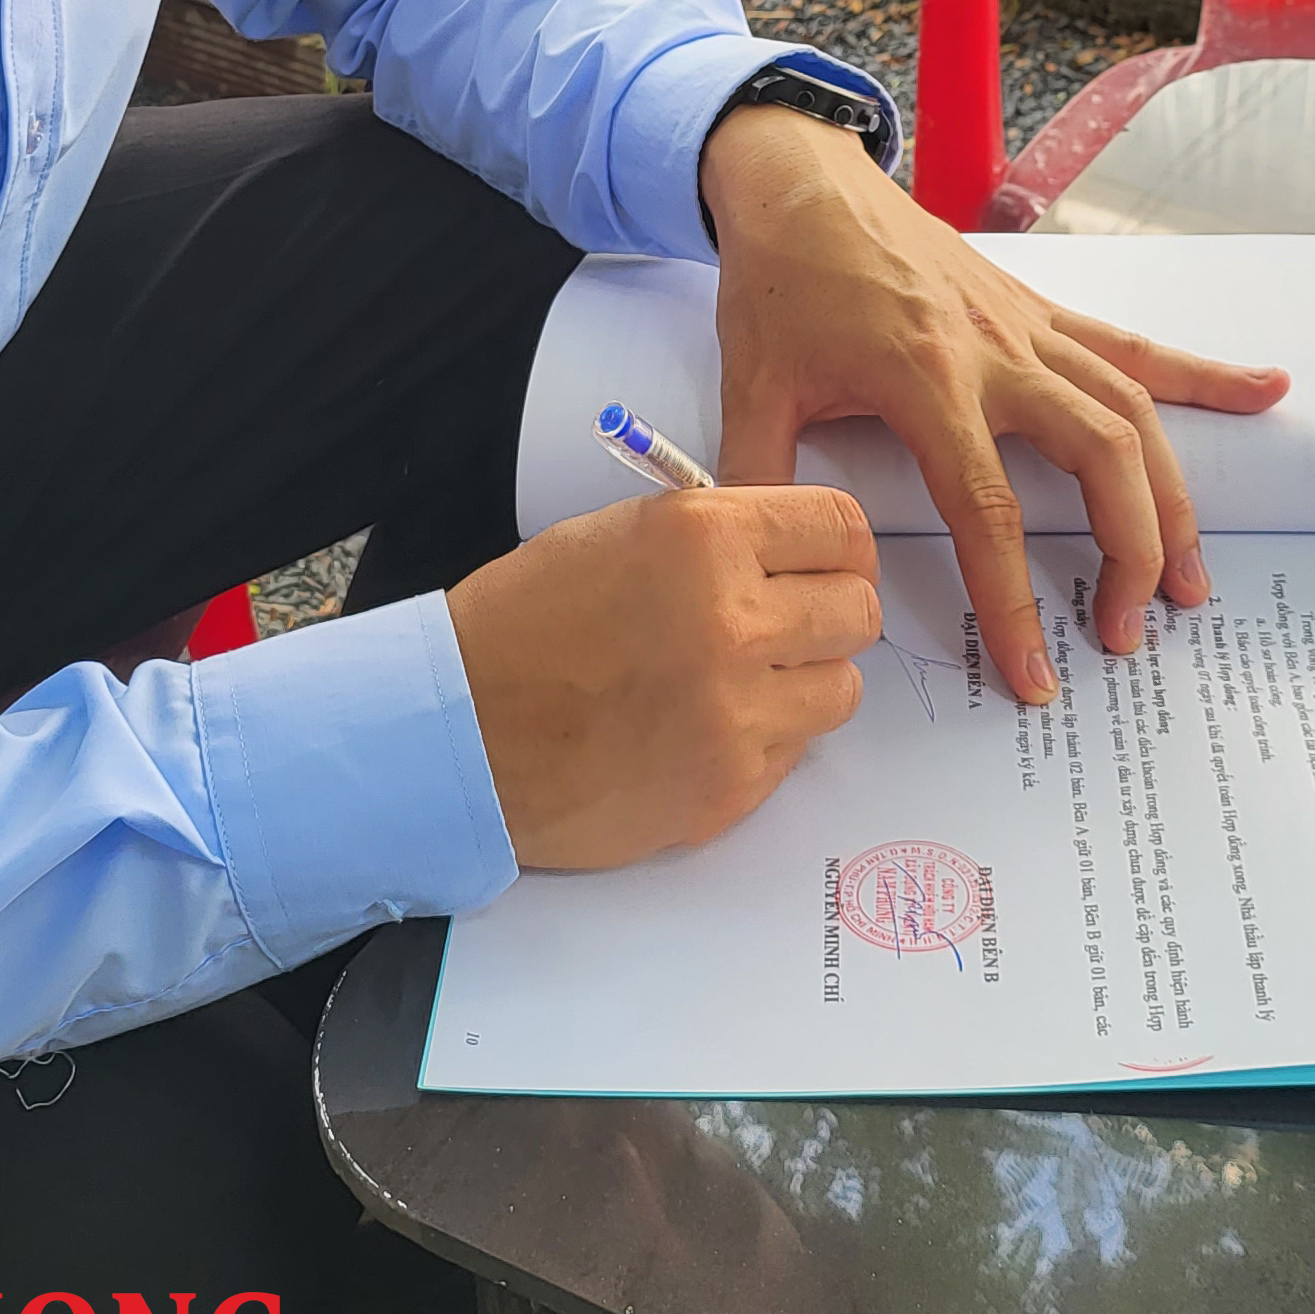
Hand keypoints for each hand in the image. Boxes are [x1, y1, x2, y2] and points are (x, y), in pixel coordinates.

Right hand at [447, 484, 879, 868]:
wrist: (456, 735)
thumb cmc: (521, 627)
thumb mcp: (616, 536)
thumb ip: (715, 537)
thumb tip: (792, 551)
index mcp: (703, 538)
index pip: (841, 528)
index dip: (837, 547)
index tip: (824, 564)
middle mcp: (733, 619)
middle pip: (858, 610)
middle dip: (826, 614)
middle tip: (784, 625)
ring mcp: (736, 711)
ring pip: (843, 687)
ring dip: (805, 682)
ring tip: (739, 682)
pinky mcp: (730, 785)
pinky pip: (795, 751)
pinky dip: (762, 740)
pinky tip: (700, 730)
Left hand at [699, 105, 1290, 706]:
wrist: (802, 180)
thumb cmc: (779, 284)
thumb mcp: (750, 387)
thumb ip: (759, 482)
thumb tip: (773, 570)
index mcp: (926, 380)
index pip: (987, 509)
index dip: (1013, 601)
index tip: (1034, 673)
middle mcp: (998, 353)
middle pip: (1101, 458)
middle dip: (1129, 553)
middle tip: (1128, 634)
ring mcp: (1030, 328)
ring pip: (1135, 411)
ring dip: (1173, 499)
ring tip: (1193, 579)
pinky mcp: (1043, 310)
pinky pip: (1135, 348)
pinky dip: (1205, 374)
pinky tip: (1268, 389)